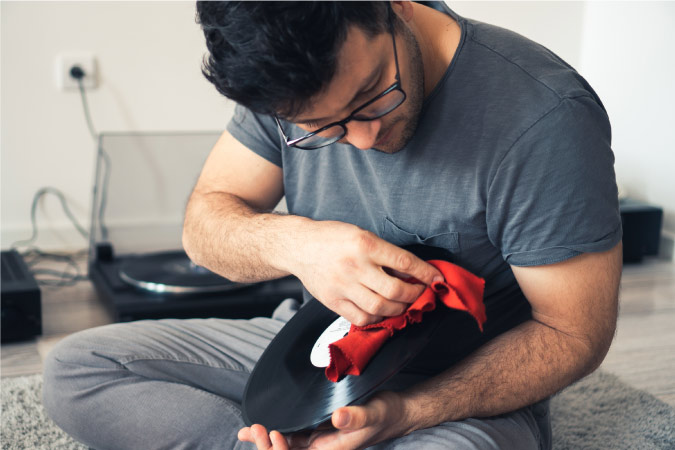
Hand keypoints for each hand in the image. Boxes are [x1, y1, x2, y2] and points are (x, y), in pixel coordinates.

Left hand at [238, 391, 410, 449]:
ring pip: (286, 447)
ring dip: (266, 442)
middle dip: (266, 447)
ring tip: (249, 431)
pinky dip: (274, 434)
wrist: (394, 412)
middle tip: (254, 429)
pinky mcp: (317, 429)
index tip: (273, 433)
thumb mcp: (372, 413)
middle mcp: (322, 448)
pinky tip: (260, 429)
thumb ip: (355, 417)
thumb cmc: (385, 414)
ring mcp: (318, 440)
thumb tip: (337, 417)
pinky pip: (291, 436)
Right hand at [287, 220, 443, 325]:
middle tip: (420, 292)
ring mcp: (343, 286)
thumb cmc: (332, 238)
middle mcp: (355, 266)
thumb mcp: (362, 235)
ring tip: (403, 303)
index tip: (436, 279)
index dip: (425, 273)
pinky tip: (381, 311)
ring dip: (399, 308)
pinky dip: (377, 318)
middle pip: (395, 290)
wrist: (299, 246)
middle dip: (414, 294)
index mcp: (365, 245)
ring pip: (380, 308)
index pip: (404, 262)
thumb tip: (412, 272)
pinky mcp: (333, 301)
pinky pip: (361, 318)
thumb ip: (385, 254)